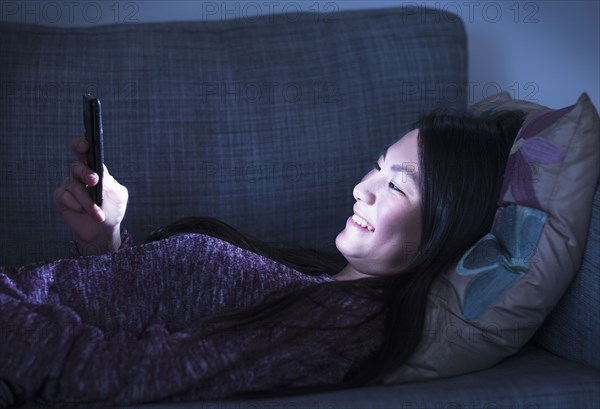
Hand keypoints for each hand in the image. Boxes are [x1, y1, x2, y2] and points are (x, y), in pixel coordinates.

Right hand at [53, 138, 128, 254]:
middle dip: (86, 173)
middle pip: (77, 166)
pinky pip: (64, 196)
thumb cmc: (112, 210)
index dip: (81, 145)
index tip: (85, 144)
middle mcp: (80, 174)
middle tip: (94, 181)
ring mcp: (69, 185)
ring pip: (74, 186)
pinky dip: (76, 205)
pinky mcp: (61, 198)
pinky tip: (82, 212)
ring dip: (88, 202)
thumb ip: (110, 183)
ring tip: (98, 215)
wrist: (103, 231)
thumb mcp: (118, 196)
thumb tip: (100, 174)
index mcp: (95, 168)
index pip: (84, 151)